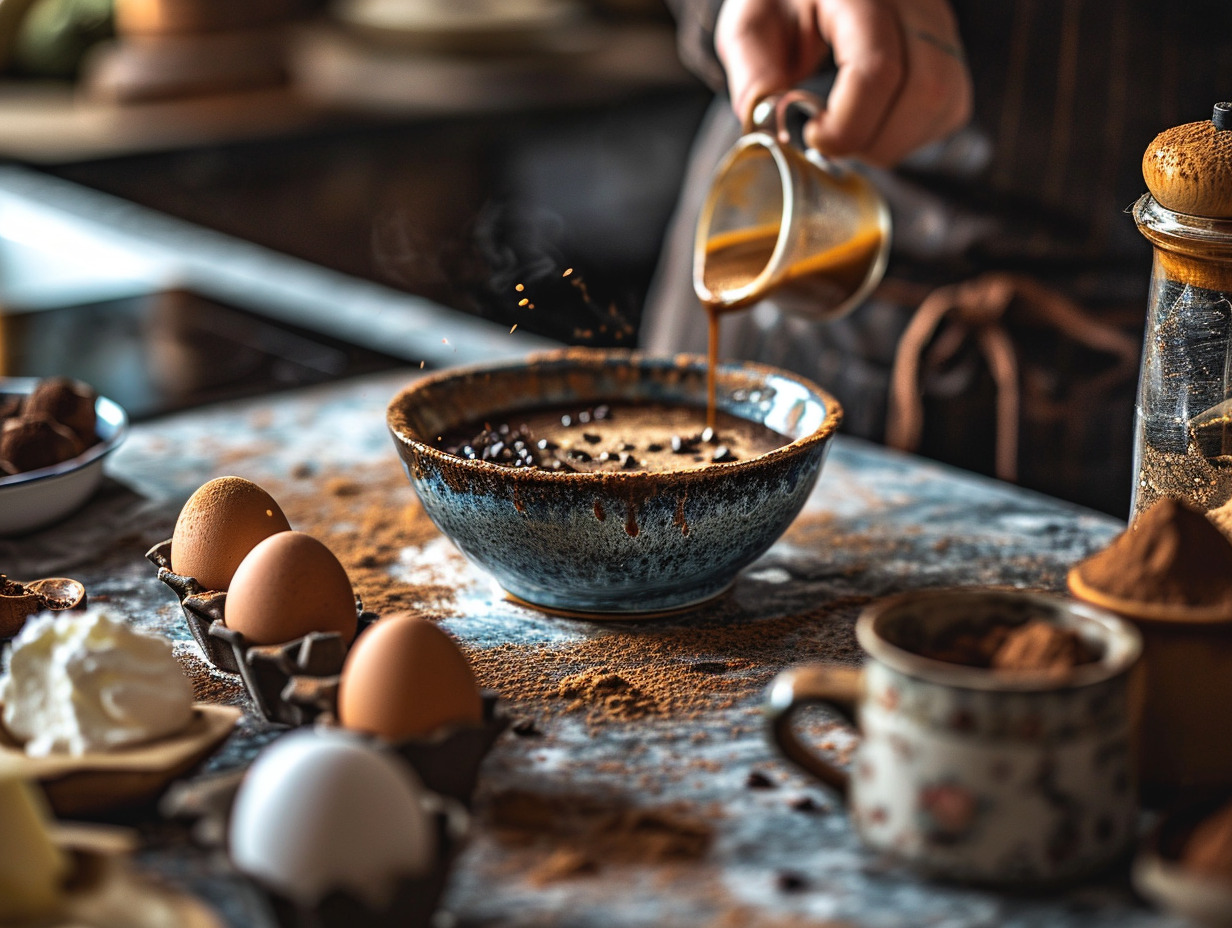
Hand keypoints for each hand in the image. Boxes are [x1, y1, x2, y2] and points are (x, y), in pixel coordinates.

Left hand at [714, 0, 971, 166]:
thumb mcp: (751, 22)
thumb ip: (754, 71)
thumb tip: (768, 123)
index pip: (877, 68)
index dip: (849, 124)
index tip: (815, 138)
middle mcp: (912, 0)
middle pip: (925, 89)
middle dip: (875, 140)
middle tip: (833, 142)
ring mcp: (938, 21)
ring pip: (946, 99)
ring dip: (898, 140)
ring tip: (855, 136)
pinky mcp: (949, 44)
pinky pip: (952, 103)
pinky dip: (917, 132)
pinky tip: (879, 127)